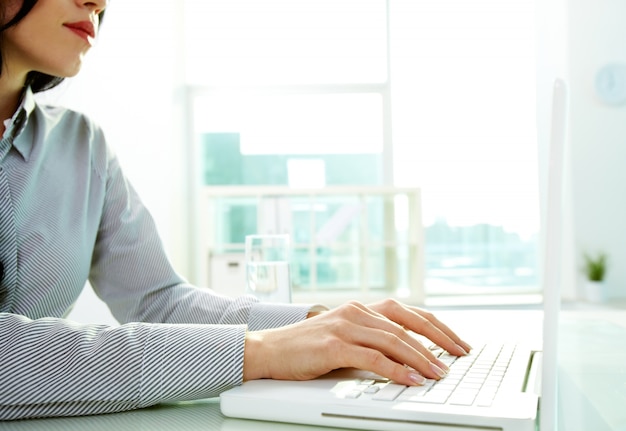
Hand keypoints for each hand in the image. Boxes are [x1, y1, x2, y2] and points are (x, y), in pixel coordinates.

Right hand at [243, 299, 471, 385]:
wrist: (269, 349)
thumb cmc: (306, 348)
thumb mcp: (344, 338)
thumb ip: (371, 341)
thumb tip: (408, 360)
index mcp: (361, 308)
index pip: (408, 313)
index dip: (436, 327)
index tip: (456, 342)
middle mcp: (356, 312)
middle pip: (407, 324)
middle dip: (438, 340)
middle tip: (459, 356)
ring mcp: (345, 326)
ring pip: (394, 340)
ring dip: (422, 358)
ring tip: (440, 373)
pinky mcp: (334, 344)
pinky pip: (373, 357)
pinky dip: (396, 369)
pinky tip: (411, 379)